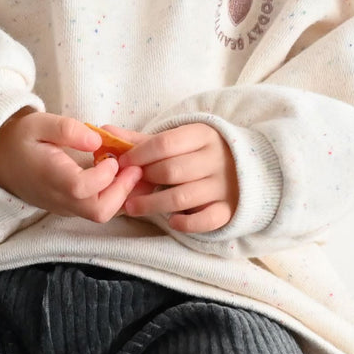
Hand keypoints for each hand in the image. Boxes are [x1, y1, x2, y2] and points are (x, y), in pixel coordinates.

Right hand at [0, 109, 145, 222]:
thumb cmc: (20, 139)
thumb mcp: (39, 123)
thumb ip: (68, 130)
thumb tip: (98, 140)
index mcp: (50, 178)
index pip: (83, 188)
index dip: (105, 175)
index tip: (113, 156)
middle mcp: (59, 198)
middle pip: (98, 212)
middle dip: (122, 191)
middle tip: (135, 168)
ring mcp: (65, 207)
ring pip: (101, 215)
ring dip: (123, 196)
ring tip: (134, 172)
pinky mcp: (70, 208)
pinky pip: (97, 210)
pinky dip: (115, 197)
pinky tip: (122, 177)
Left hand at [99, 122, 239, 232]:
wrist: (248, 167)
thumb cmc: (199, 154)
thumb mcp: (177, 141)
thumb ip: (142, 140)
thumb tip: (105, 131)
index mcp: (203, 135)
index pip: (164, 144)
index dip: (138, 155)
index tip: (122, 164)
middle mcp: (216, 159)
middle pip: (171, 171)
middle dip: (144, 180)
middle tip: (127, 187)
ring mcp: (224, 186)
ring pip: (182, 197)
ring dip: (152, 204)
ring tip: (132, 207)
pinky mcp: (229, 209)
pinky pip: (206, 220)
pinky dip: (187, 222)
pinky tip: (172, 221)